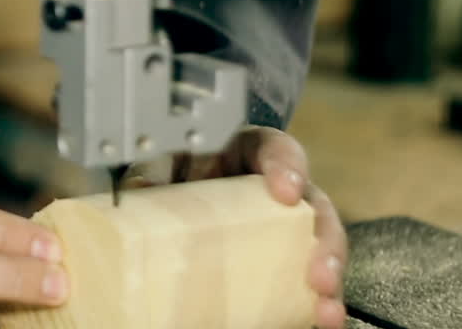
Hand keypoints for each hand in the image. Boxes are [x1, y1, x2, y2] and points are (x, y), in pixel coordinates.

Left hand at [125, 126, 346, 328]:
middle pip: (313, 205)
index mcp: (248, 153)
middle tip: (317, 269)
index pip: (276, 149)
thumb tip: (135, 193)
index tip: (286, 191)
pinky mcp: (277, 257)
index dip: (287, 165)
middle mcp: (274, 189)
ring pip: (317, 246)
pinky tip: (315, 319)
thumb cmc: (175, 166)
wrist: (172, 190)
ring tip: (324, 308)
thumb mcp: (161, 162)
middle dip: (323, 238)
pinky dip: (310, 302)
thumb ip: (151, 173)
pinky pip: (301, 280)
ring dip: (326, 278)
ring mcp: (280, 224)